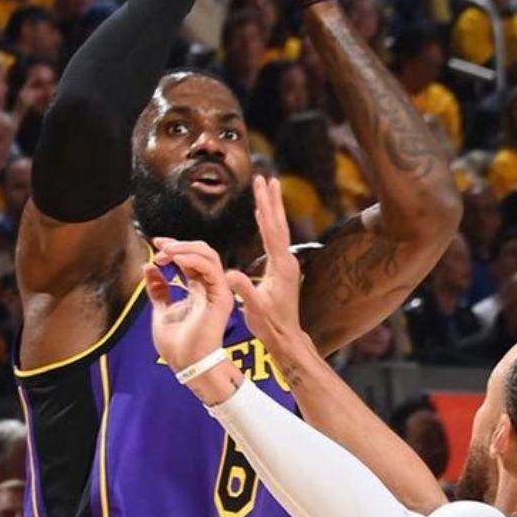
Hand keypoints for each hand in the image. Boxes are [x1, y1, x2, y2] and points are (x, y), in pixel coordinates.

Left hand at [145, 240, 235, 372]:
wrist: (187, 364)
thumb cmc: (177, 345)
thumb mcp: (161, 310)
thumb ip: (158, 289)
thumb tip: (148, 267)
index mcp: (197, 289)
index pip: (190, 259)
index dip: (174, 248)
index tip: (156, 245)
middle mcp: (210, 287)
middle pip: (202, 252)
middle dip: (180, 245)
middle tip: (160, 246)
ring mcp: (217, 291)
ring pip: (209, 256)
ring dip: (185, 249)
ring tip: (166, 252)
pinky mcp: (221, 297)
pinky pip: (211, 269)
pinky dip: (193, 259)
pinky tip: (176, 259)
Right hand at [224, 176, 303, 359]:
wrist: (286, 338)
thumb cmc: (271, 326)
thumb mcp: (255, 309)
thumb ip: (244, 290)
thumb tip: (230, 273)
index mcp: (280, 266)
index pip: (271, 231)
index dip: (265, 208)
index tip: (262, 187)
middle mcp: (286, 261)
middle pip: (278, 224)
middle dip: (271, 200)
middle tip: (266, 178)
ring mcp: (285, 264)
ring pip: (277, 230)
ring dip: (271, 209)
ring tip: (268, 188)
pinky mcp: (281, 269)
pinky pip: (274, 239)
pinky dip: (267, 224)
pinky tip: (261, 216)